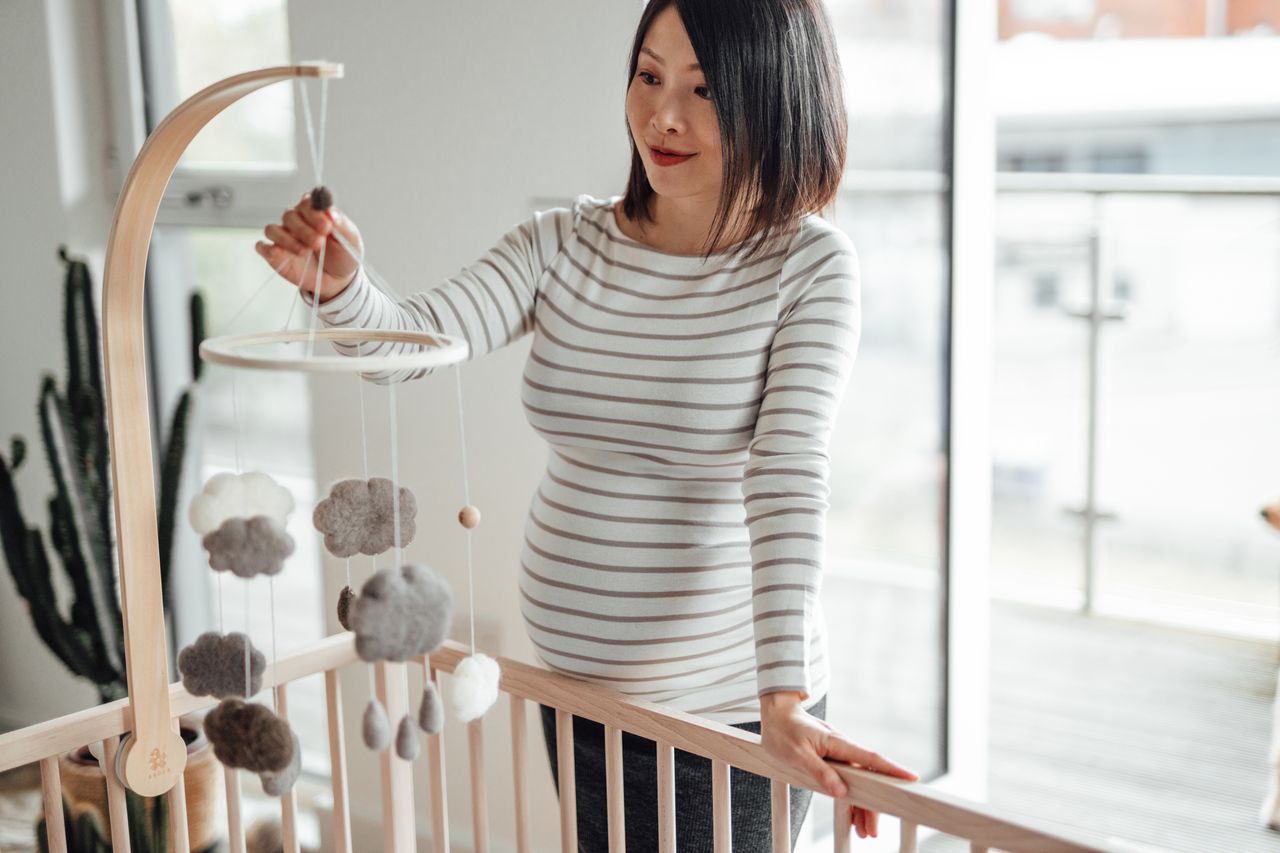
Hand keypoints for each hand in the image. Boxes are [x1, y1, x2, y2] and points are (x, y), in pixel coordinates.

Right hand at [255, 191, 363, 301]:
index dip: (314, 213)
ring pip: (273, 229)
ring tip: (305, 252)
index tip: (326, 227)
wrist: (338, 279)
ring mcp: (284, 237)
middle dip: (304, 229)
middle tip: (319, 243)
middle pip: (289, 215)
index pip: (306, 202)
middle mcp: (296, 221)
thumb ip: (342, 224)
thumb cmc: (344, 254)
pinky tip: (280, 253)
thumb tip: (330, 212)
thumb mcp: (351, 239)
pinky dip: (267, 249)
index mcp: (314, 212)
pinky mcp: (275, 255)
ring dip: (287, 240)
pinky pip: (262, 247)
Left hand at [759, 691, 918, 840]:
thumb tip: (841, 791)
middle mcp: (844, 749)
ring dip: (862, 807)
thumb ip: (820, 771)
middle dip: (872, 806)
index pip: (871, 759)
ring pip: (859, 784)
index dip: (892, 769)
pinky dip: (851, 801)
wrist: (778, 715)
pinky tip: (853, 819)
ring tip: (865, 832)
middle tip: (873, 832)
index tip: (911, 778)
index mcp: (838, 744)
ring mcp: (839, 755)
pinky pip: (848, 782)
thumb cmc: (785, 731)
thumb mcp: (797, 754)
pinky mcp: (833, 760)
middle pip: (867, 779)